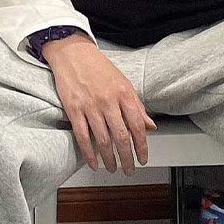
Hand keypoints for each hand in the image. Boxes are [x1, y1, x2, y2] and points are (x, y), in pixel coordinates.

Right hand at [42, 33, 156, 175]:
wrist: (72, 53)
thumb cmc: (99, 68)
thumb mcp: (124, 83)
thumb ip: (137, 106)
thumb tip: (150, 125)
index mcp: (124, 94)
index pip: (137, 126)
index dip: (141, 146)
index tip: (143, 159)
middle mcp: (108, 101)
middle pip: (121, 137)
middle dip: (127, 158)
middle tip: (129, 170)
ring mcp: (90, 106)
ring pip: (103, 140)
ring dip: (109, 159)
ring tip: (113, 169)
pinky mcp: (74, 110)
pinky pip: (83, 137)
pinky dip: (89, 154)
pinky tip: (94, 164)